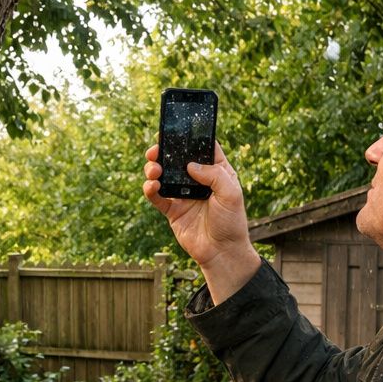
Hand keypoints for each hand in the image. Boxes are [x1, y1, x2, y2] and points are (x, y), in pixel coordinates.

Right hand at [142, 142, 258, 302]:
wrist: (222, 252)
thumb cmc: (232, 222)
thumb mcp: (231, 194)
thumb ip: (214, 175)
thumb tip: (190, 165)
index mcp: (216, 172)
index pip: (201, 149)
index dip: (189, 138)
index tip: (176, 130)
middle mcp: (197, 180)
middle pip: (177, 159)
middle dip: (164, 151)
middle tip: (155, 150)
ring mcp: (183, 194)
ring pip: (163, 175)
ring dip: (154, 169)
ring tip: (154, 170)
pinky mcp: (172, 210)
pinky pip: (157, 196)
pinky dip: (150, 189)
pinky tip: (151, 186)